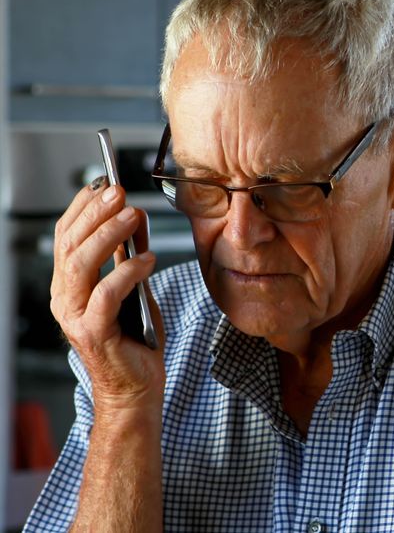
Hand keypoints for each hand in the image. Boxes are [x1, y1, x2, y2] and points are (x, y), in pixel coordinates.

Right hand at [50, 178, 165, 412]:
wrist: (136, 389)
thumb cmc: (136, 340)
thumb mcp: (135, 287)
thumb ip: (130, 256)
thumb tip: (135, 216)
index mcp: (69, 286)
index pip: (65, 237)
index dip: (82, 208)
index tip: (104, 184)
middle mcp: (64, 299)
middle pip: (70, 245)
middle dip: (95, 213)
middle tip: (119, 192)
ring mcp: (75, 316)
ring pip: (81, 264)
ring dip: (107, 234)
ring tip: (132, 215)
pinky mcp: (94, 332)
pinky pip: (107, 293)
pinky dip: (128, 271)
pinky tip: (148, 259)